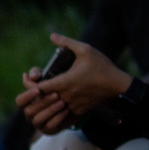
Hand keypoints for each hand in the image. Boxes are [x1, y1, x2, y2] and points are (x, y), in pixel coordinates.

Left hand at [15, 34, 131, 133]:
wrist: (119, 85)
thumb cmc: (102, 66)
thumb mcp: (86, 50)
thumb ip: (67, 43)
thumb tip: (52, 35)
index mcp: (64, 82)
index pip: (37, 88)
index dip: (29, 83)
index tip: (29, 77)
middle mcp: (65, 96)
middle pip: (40, 99)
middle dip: (33, 92)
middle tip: (33, 83)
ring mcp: (72, 105)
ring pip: (50, 108)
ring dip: (44, 100)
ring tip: (41, 90)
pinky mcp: (78, 111)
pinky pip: (61, 113)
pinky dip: (55, 107)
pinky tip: (54, 98)